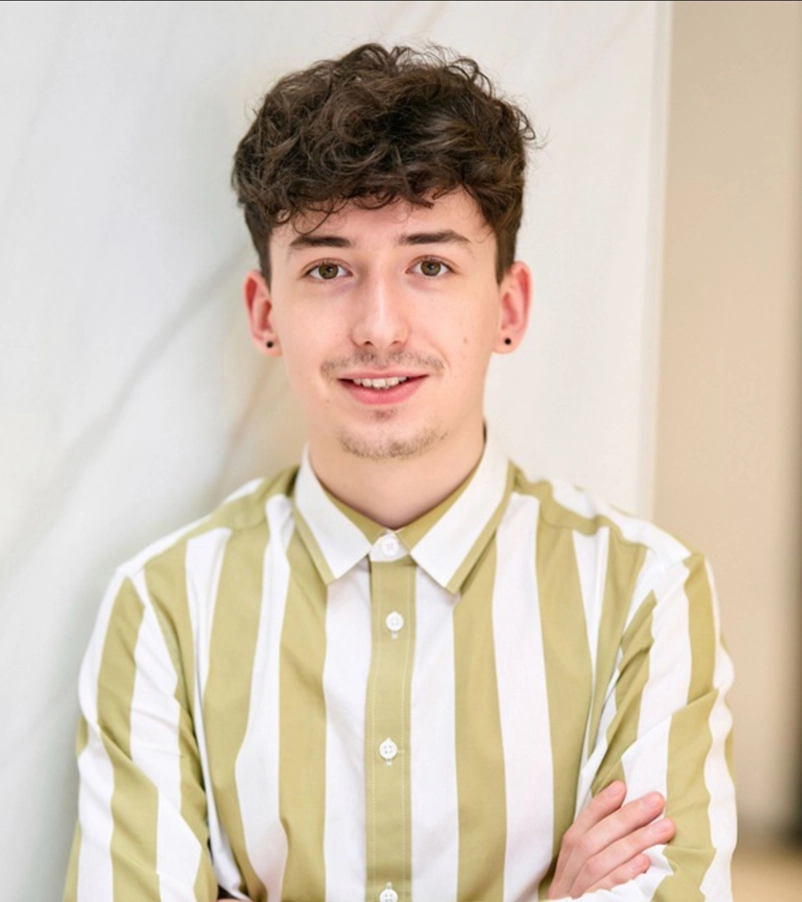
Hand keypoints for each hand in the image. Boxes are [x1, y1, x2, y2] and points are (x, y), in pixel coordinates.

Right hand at [547, 781, 675, 898]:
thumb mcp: (584, 885)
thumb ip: (600, 858)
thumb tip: (625, 822)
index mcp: (564, 870)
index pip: (579, 830)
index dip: (598, 807)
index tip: (621, 786)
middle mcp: (567, 882)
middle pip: (593, 842)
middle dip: (625, 818)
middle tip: (656, 800)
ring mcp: (578, 898)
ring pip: (601, 862)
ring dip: (635, 841)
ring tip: (665, 826)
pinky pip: (607, 891)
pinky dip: (624, 874)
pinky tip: (645, 862)